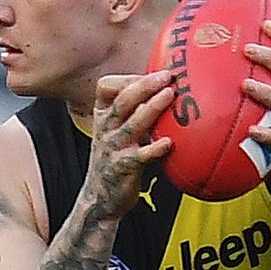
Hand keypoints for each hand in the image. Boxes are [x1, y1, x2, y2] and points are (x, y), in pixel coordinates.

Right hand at [85, 70, 173, 219]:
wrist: (100, 197)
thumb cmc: (117, 158)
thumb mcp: (118, 130)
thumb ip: (135, 111)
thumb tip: (168, 88)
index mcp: (103, 115)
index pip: (107, 87)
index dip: (130, 78)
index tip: (154, 72)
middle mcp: (105, 128)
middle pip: (122, 100)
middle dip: (144, 85)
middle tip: (167, 76)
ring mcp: (113, 148)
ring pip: (132, 123)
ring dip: (152, 108)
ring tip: (170, 95)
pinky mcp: (123, 168)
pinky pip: (140, 156)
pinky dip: (154, 148)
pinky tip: (168, 142)